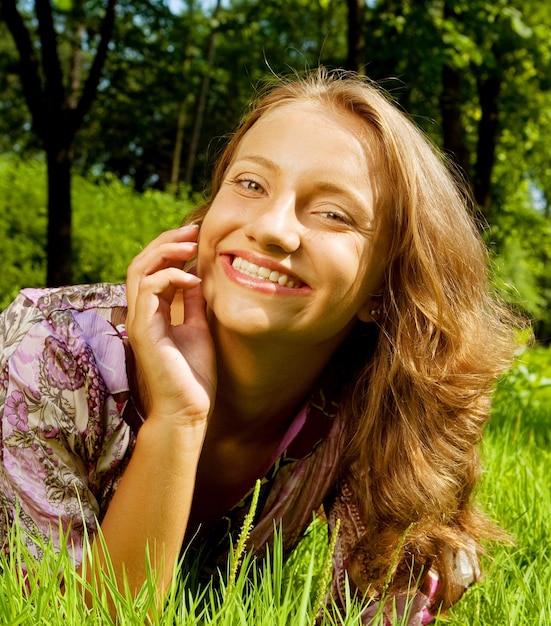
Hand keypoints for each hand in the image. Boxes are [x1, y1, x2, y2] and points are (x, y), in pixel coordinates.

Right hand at [125, 225, 215, 427]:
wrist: (189, 409)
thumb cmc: (194, 374)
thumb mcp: (198, 327)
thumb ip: (193, 303)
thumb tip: (198, 276)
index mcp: (153, 312)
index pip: (152, 269)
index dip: (170, 248)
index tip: (195, 235)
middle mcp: (142, 313)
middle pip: (141, 263)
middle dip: (166, 242)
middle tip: (192, 230)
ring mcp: (139, 321)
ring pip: (139, 271)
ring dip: (165, 252)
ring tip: (191, 245)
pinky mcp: (143, 330)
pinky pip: (149, 290)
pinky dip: (170, 277)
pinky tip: (193, 279)